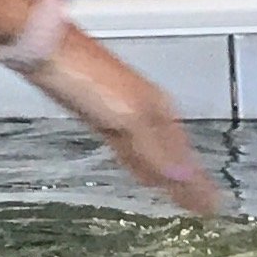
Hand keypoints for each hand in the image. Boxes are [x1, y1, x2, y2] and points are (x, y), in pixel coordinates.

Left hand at [29, 29, 221, 215]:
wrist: (45, 48)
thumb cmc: (85, 75)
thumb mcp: (127, 118)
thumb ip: (155, 151)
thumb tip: (185, 179)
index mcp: (158, 109)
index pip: (185, 158)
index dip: (197, 184)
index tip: (211, 208)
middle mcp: (146, 107)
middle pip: (172, 153)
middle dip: (186, 180)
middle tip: (202, 206)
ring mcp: (122, 107)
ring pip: (150, 147)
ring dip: (163, 171)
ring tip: (173, 192)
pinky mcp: (96, 109)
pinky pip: (127, 141)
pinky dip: (138, 158)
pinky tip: (134, 164)